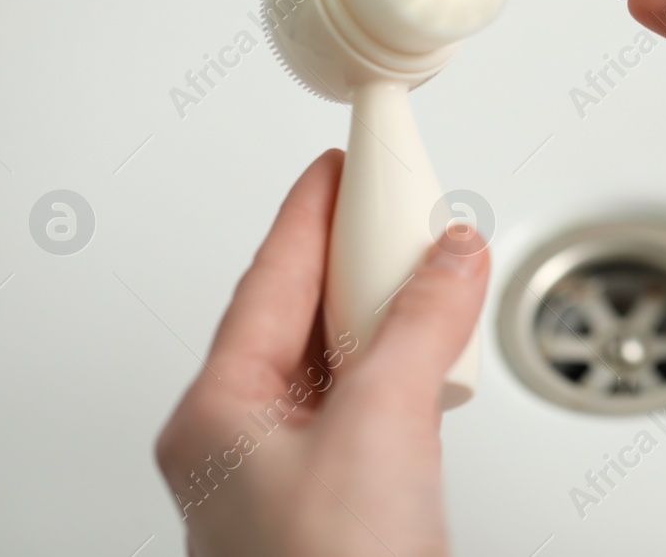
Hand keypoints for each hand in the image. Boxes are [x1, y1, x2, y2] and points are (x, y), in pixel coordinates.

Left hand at [155, 150, 487, 556]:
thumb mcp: (380, 427)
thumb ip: (420, 326)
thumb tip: (449, 255)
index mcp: (217, 415)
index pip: (268, 280)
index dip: (310, 212)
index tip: (340, 163)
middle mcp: (242, 443)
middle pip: (300, 316)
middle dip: (356, 257)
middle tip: (395, 202)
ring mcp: (290, 477)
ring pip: (339, 362)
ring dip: (389, 312)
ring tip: (427, 263)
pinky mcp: (342, 502)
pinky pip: (369, 405)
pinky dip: (407, 365)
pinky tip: (436, 348)